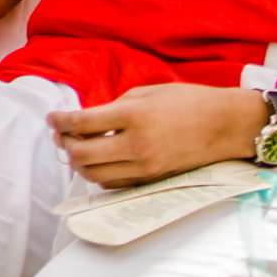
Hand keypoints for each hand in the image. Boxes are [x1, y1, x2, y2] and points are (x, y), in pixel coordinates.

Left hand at [49, 83, 266, 187]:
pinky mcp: (153, 180)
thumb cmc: (187, 101)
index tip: (51, 119)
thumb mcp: (145, 93)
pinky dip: (99, 174)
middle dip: (64, 144)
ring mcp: (145, 167)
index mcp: (133, 116)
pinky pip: (114, 183)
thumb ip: (112, 108)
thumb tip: (84, 122)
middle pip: (81, 154)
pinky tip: (98, 159)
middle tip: (60, 134)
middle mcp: (136, 145)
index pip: (81, 124)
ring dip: (78, 162)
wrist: (226, 125)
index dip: (59, 122)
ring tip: (76, 147)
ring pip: (94, 175)